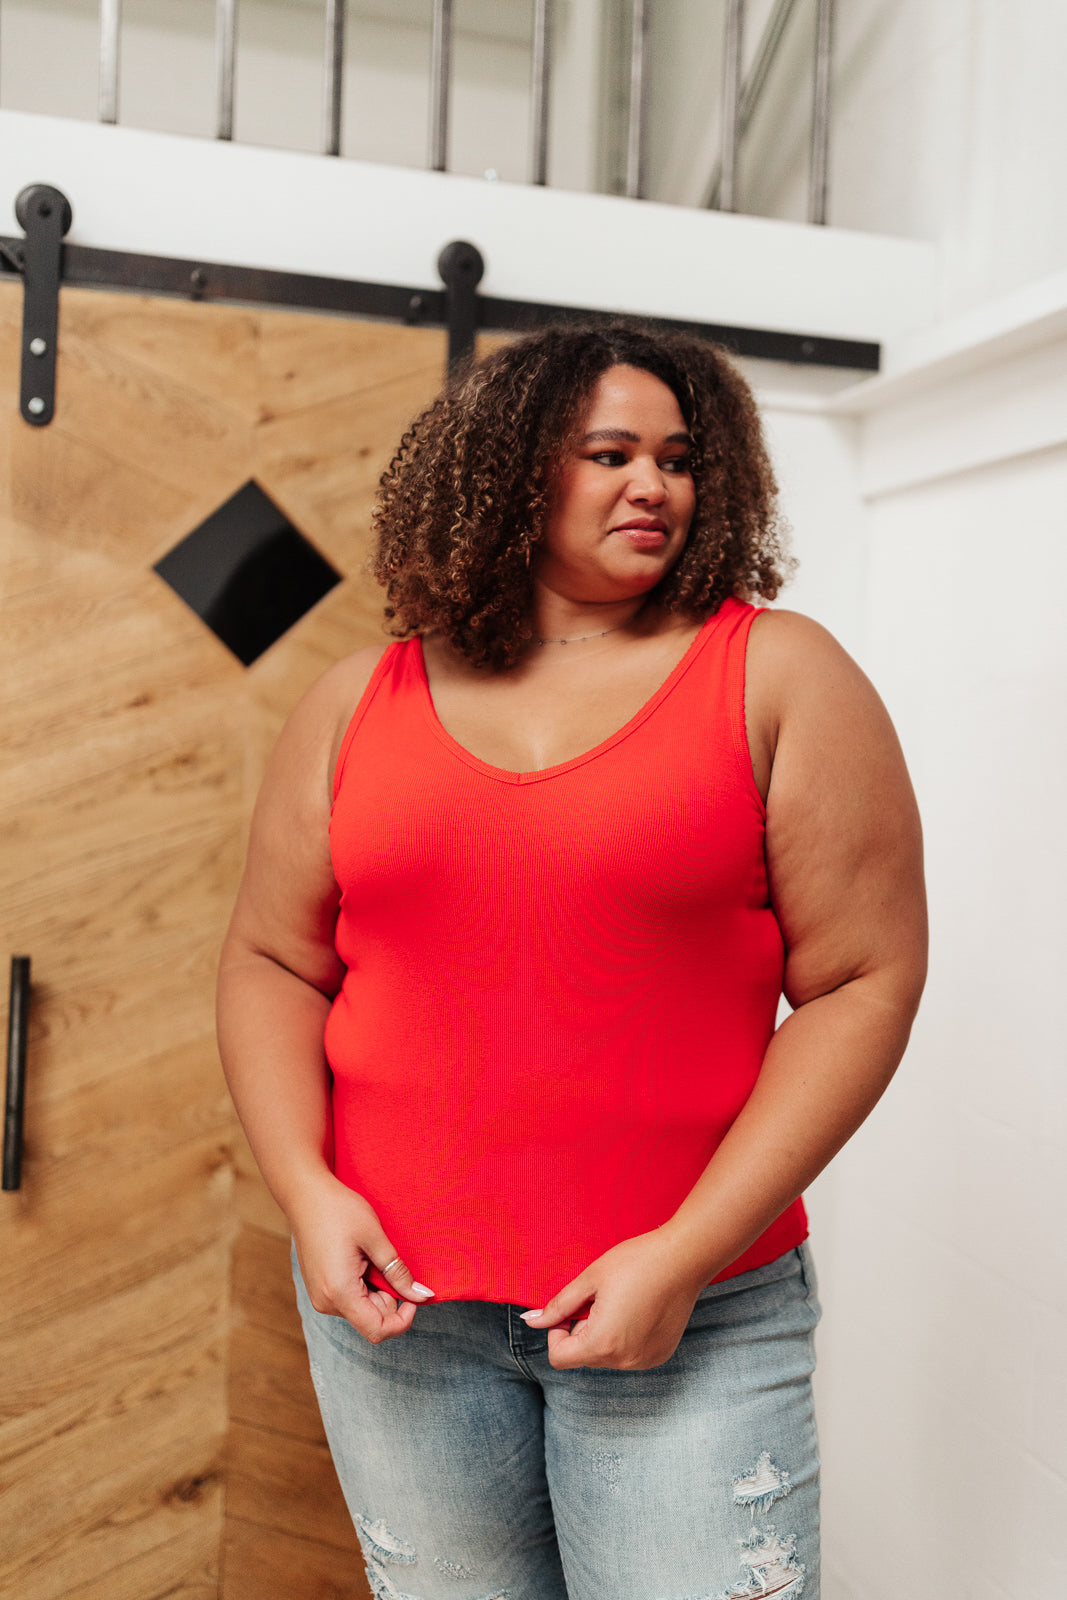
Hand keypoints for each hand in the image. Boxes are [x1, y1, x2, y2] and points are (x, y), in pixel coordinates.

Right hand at [288, 1172, 432, 1343]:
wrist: (305, 1195)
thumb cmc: (339, 1210)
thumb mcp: (375, 1238)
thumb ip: (398, 1272)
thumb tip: (422, 1296)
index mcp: (340, 1293)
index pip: (378, 1331)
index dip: (402, 1320)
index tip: (414, 1296)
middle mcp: (326, 1302)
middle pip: (371, 1319)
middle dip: (389, 1296)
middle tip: (386, 1260)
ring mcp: (320, 1297)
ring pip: (362, 1308)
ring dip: (375, 1289)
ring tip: (368, 1255)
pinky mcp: (319, 1289)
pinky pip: (349, 1298)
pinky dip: (363, 1285)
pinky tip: (358, 1258)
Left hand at [520, 1230, 707, 1370]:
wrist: (684, 1258)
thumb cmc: (636, 1262)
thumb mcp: (590, 1279)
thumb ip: (559, 1305)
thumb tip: (531, 1321)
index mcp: (602, 1343)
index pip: (559, 1358)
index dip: (557, 1331)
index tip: (573, 1307)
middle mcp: (624, 1361)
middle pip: (583, 1356)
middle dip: (582, 1329)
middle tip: (600, 1297)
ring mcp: (645, 1361)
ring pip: (606, 1355)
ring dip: (604, 1334)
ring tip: (622, 1301)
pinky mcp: (660, 1355)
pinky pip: (629, 1354)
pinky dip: (625, 1337)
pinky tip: (639, 1309)